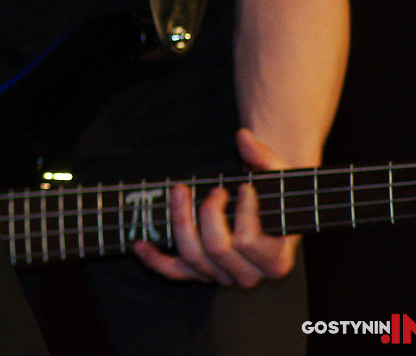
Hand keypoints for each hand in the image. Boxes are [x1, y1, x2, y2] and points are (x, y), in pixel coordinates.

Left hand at [132, 129, 301, 286]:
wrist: (264, 211)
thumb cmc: (272, 195)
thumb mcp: (276, 176)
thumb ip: (264, 158)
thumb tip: (244, 138)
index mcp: (275, 260)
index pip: (249, 241)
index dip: (243, 212)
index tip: (243, 187)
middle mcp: (249, 275)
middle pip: (217, 247)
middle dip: (209, 212)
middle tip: (215, 190)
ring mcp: (221, 276)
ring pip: (193, 257)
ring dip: (180, 221)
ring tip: (180, 193)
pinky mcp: (199, 274)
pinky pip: (173, 272)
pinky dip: (154, 259)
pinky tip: (139, 243)